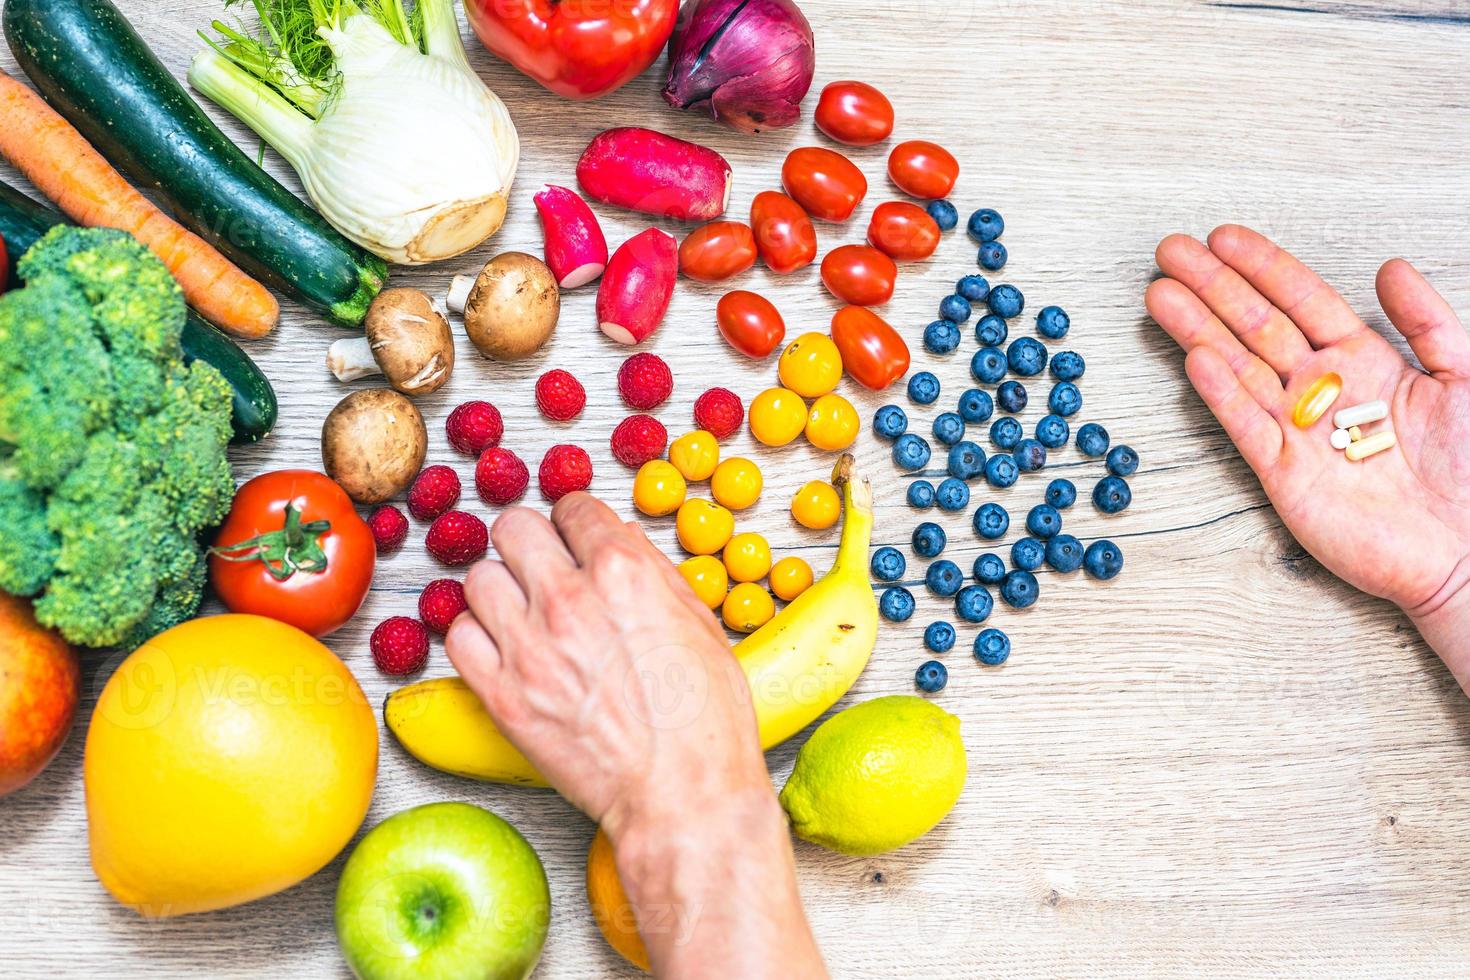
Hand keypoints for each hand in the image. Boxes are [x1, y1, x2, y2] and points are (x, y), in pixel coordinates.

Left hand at [445, 494, 824, 976]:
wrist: (684, 795)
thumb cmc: (705, 721)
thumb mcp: (700, 623)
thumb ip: (652, 573)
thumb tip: (618, 544)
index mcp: (623, 572)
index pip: (572, 507)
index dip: (575, 523)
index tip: (573, 538)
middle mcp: (569, 599)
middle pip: (513, 528)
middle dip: (531, 543)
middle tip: (542, 566)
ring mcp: (529, 647)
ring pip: (478, 578)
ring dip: (501, 590)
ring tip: (522, 612)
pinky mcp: (502, 695)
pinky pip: (458, 637)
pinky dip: (476, 637)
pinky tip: (503, 649)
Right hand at [1147, 226, 1469, 685]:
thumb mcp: (1466, 376)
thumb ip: (1428, 320)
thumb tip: (1390, 267)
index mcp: (1366, 362)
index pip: (1303, 300)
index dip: (1263, 266)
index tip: (1223, 238)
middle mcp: (1323, 391)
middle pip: (1257, 325)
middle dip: (1212, 285)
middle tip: (1170, 253)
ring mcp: (1298, 430)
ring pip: (1238, 367)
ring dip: (1198, 328)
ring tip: (1161, 295)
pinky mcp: (1283, 474)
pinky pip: (1246, 425)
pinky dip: (1221, 392)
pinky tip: (1196, 358)